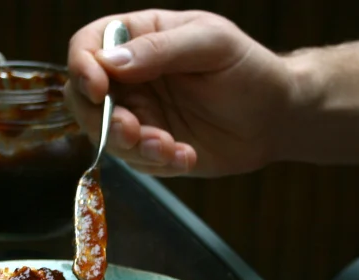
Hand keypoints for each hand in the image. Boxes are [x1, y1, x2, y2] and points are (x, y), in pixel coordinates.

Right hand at [66, 10, 294, 176]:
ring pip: (107, 136)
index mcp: (137, 39)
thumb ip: (160, 50)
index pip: (87, 47)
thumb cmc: (247, 67)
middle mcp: (130, 78)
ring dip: (134, 147)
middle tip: (132, 131)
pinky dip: (158, 163)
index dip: (82, 68)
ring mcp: (140, 115)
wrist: (276, 115)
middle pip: (84, 98)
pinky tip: (187, 155)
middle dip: (103, 119)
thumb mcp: (210, 44)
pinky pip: (137, 162)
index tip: (99, 89)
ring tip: (170, 147)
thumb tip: (109, 62)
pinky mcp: (152, 149)